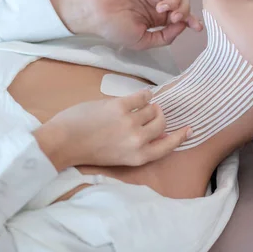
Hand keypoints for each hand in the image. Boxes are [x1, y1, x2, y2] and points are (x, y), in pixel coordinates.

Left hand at [34, 90, 191, 171]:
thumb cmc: (88, 150)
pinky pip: (142, 96)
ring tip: (136, 107)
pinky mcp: (120, 107)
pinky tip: (140, 95)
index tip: (189, 129)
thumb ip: (138, 146)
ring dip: (147, 105)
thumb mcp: (119, 156)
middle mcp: (138, 142)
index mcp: (139, 157)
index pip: (169, 146)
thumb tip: (155, 131)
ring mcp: (130, 123)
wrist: (63, 142)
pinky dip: (144, 94)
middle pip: (162, 123)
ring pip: (152, 108)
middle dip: (158, 116)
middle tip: (151, 113)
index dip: (180, 136)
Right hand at [88, 0, 202, 49]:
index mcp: (158, 18)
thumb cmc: (115, 29)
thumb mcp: (144, 41)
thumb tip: (183, 25)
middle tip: (173, 17)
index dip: (191, 20)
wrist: (97, 14)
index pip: (181, 17)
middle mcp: (158, 2)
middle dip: (183, 10)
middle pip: (182, 2)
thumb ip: (165, 36)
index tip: (197, 27)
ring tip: (161, 8)